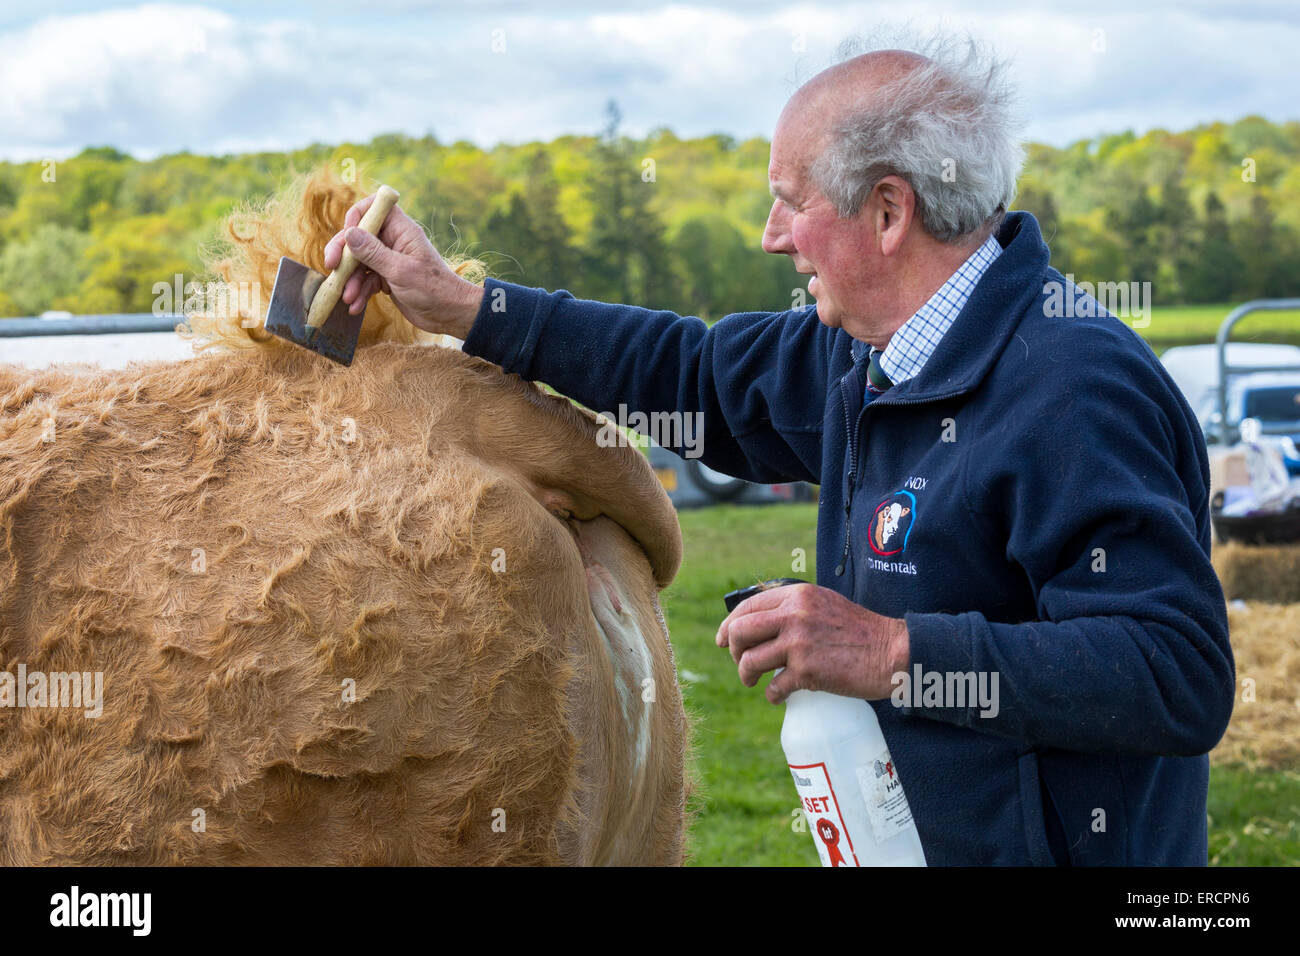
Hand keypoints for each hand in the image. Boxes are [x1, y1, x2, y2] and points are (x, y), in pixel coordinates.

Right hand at [323, 193, 484, 337]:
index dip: (357, 217)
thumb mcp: (400, 271)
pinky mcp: (386, 277)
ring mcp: (388, 259)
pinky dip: (359, 292)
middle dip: (343, 254)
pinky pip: (365, 280)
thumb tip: (349, 233)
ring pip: (359, 262)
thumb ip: (373, 253)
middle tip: (331, 269)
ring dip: (350, 279)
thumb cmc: (433, 290)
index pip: (374, 208)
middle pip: (358, 237)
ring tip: (348, 298)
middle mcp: (393, 241)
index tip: (347, 235)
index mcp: (401, 230)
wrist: (449, 315)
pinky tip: (356, 306)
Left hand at [715, 583, 908, 703]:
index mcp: (797, 595)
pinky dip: (772, 694)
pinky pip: (773, 686)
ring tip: (754, 682)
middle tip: (742, 662)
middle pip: (739, 631)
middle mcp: (794, 615)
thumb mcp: (824, 604)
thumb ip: (794, 608)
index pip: (747, 605)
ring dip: (746, 675)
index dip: (729, 625)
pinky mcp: (807, 671)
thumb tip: (760, 623)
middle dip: (733, 650)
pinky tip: (778, 695)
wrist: (892, 652)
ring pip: (749, 660)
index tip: (723, 640)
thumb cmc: (860, 631)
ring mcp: (799, 643)